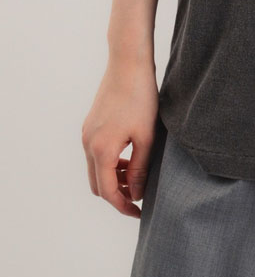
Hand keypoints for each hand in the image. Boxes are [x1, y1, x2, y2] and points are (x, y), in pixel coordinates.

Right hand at [81, 57, 159, 217]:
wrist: (128, 63)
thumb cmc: (141, 98)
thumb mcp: (146, 136)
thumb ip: (140, 168)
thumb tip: (137, 193)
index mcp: (101, 150)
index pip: (108, 191)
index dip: (123, 206)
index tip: (139, 213)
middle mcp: (88, 144)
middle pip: (98, 184)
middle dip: (117, 194)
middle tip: (140, 196)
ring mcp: (87, 134)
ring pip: (96, 169)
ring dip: (114, 178)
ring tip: (138, 176)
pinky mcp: (90, 125)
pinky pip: (97, 154)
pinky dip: (111, 163)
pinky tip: (130, 156)